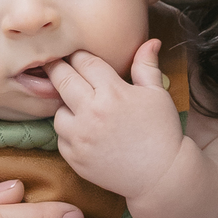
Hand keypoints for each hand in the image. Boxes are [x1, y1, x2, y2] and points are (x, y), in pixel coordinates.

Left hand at [46, 41, 184, 201]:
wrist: (161, 176)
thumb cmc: (162, 132)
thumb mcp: (157, 94)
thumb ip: (146, 66)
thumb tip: (150, 41)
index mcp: (112, 92)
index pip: (83, 61)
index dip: (79, 55)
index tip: (77, 56)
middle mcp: (92, 112)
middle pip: (61, 79)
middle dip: (57, 69)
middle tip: (55, 65)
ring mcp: (80, 137)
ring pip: (57, 110)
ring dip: (65, 106)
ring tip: (79, 107)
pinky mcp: (75, 158)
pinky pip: (60, 137)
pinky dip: (68, 132)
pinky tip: (84, 131)